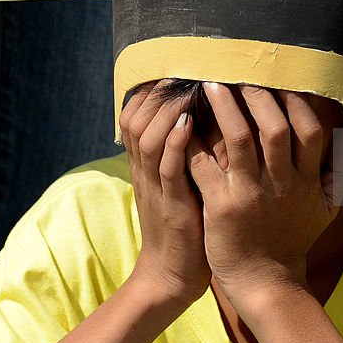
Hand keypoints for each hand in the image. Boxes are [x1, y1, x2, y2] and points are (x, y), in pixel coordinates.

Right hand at [121, 81, 210, 305]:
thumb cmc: (186, 224)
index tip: (177, 66)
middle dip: (160, 90)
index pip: (136, 112)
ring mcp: (155, 187)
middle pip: (137, 117)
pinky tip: (190, 123)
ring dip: (168, 109)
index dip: (152, 88)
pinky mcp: (170, 206)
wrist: (173, 276)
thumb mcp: (181, 181)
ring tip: (189, 86)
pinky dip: (176, 143)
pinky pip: (167, 168)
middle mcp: (145, 170)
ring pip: (149, 136)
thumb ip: (186, 151)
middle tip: (185, 67)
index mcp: (146, 163)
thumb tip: (206, 112)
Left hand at [187, 83, 336, 307]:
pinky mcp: (220, 206)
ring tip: (212, 84)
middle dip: (259, 96)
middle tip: (242, 73)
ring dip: (225, 108)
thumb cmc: (291, 240)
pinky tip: (184, 124)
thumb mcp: (325, 210)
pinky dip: (193, 144)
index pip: (310, 131)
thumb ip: (338, 176)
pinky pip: (205, 166)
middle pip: (276, 128)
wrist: (265, 282)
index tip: (281, 81)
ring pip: (238, 140)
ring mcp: (249, 194)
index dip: (297, 102)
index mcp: (305, 181)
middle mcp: (280, 184)